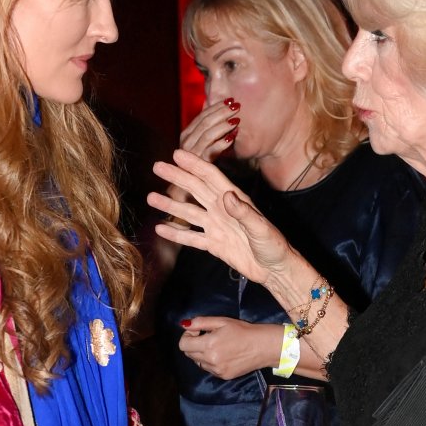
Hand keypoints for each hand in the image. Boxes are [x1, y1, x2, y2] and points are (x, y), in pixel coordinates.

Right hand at [148, 149, 294, 286]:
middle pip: (195, 189)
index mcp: (235, 200)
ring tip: (151, 198)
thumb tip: (226, 196)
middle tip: (157, 167)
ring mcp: (217, 226)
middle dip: (177, 178)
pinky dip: (176, 234)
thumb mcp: (261, 228)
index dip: (194, 165)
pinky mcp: (214, 244)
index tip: (177, 155)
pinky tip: (160, 228)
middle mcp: (223, 210)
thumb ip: (243, 212)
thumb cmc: (274, 246)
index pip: (211, 178)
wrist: (274, 270)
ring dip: (171, 205)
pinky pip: (191, 238)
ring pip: (189, 213)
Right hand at [177, 99, 238, 163]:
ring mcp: (191, 153)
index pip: (202, 116)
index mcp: (187, 134)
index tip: (231, 100)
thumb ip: (209, 130)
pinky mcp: (198, 164)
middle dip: (222, 112)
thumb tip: (221, 110)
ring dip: (223, 126)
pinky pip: (211, 151)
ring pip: (207, 134)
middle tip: (237, 106)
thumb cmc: (201, 165)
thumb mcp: (205, 144)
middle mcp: (186, 142)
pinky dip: (221, 143)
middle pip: (205, 122)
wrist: (191, 187)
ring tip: (236, 120)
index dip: (217, 107)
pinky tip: (232, 137)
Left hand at [180, 315, 281, 379]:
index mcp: (209, 345)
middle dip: (194, 344)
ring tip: (217, 346)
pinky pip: (209, 369)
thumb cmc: (243, 330)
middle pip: (189, 354)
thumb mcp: (222, 321)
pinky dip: (211, 362)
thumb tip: (184, 325)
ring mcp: (217, 370)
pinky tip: (223, 355)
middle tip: (208, 337)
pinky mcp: (223, 376)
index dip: (188, 336)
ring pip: (198, 362)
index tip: (198, 332)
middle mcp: (210, 360)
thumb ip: (200, 322)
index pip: (183, 345)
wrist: (263, 346)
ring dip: (202, 354)